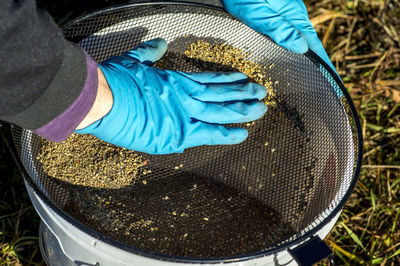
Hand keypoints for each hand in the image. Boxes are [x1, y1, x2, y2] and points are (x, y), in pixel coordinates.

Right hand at [75, 38, 267, 153]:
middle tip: (262, 92)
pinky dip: (226, 134)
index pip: (209, 81)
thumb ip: (149, 53)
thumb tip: (158, 43)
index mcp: (175, 81)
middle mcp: (185, 96)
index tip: (243, 79)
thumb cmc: (113, 80)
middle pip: (220, 94)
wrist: (101, 99)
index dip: (228, 81)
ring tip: (261, 107)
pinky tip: (243, 133)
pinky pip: (209, 134)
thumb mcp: (133, 61)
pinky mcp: (178, 134)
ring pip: (221, 111)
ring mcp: (184, 114)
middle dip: (243, 93)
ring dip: (242, 109)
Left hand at [221, 0, 336, 72]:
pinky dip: (291, 49)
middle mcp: (292, 15)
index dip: (324, 65)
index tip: (333, 83)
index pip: (314, 45)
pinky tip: (288, 57)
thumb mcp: (258, 12)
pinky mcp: (274, 13)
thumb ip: (278, 29)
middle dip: (317, 65)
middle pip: (309, 44)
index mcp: (294, 16)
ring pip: (298, 40)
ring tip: (309, 78)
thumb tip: (302, 49)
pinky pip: (287, 35)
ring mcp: (284, 14)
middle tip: (324, 88)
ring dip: (304, 58)